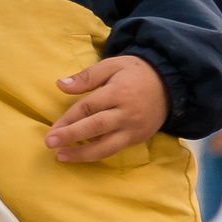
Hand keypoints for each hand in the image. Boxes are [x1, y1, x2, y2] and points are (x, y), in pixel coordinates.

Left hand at [48, 55, 169, 160]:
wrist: (171, 85)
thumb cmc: (137, 73)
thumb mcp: (113, 65)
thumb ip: (87, 76)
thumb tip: (60, 85)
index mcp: (118, 93)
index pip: (88, 107)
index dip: (68, 119)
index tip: (52, 129)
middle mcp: (127, 113)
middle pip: (95, 127)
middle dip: (71, 136)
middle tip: (50, 143)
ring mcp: (134, 129)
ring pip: (106, 146)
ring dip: (82, 154)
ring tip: (61, 156)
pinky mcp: (139, 138)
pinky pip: (115, 149)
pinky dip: (97, 153)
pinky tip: (82, 154)